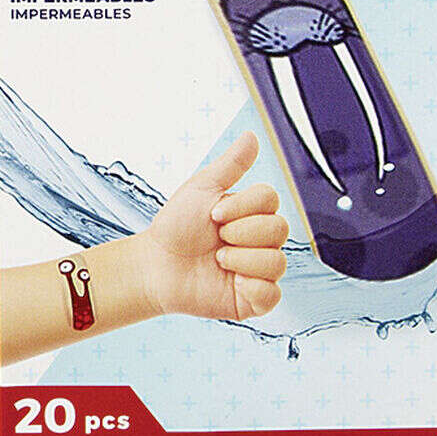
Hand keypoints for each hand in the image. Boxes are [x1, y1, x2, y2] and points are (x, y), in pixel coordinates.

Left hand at [138, 133, 287, 320]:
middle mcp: (261, 240)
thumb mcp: (203, 188)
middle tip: (216, 238)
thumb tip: (252, 136)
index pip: (271, 200)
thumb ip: (232, 164)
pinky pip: (272, 295)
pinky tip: (233, 280)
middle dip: (241, 232)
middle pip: (280, 229)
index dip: (242, 206)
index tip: (214, 213)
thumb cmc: (177, 226)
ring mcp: (259, 270)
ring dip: (242, 259)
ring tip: (218, 259)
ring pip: (277, 262)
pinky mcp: (253, 300)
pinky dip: (253, 287)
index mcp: (252, 212)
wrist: (156, 264)